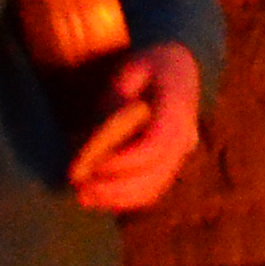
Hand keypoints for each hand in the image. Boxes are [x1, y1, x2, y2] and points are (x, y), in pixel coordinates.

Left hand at [68, 45, 202, 212]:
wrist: (179, 70)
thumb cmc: (150, 66)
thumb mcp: (133, 68)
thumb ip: (118, 97)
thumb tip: (105, 131)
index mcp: (179, 109)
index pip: (156, 144)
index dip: (124, 159)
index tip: (92, 162)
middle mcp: (186, 137)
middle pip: (155, 175)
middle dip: (115, 187)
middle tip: (78, 187)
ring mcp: (180, 155)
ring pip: (153, 188)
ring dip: (117, 198)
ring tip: (82, 196)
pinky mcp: (169, 165)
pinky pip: (151, 190)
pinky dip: (124, 199)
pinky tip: (96, 197)